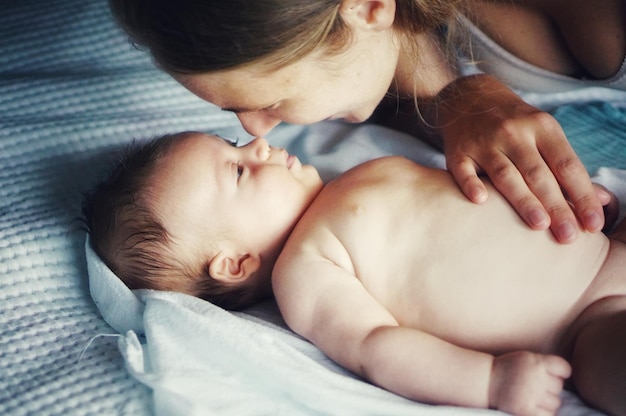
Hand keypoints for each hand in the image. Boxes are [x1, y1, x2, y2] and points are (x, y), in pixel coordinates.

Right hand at [433, 75, 605, 242]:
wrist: (468, 97)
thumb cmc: (515, 124)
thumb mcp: (545, 134)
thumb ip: (568, 167)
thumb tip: (603, 201)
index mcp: (542, 127)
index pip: (567, 165)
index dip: (582, 195)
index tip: (593, 224)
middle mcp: (514, 133)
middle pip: (538, 173)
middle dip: (556, 206)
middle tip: (568, 236)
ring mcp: (483, 142)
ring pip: (505, 174)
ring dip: (523, 199)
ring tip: (539, 225)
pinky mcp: (458, 151)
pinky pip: (464, 170)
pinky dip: (472, 184)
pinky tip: (481, 201)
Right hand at [489, 351, 570, 415]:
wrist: (485, 380)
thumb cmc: (507, 369)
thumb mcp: (525, 358)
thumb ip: (544, 364)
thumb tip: (566, 378)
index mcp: (536, 361)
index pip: (564, 368)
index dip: (561, 374)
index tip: (552, 376)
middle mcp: (535, 377)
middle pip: (558, 387)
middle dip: (549, 389)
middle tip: (534, 388)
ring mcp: (531, 394)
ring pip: (556, 403)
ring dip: (547, 402)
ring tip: (532, 398)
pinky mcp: (526, 410)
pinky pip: (549, 415)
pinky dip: (544, 414)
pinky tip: (535, 409)